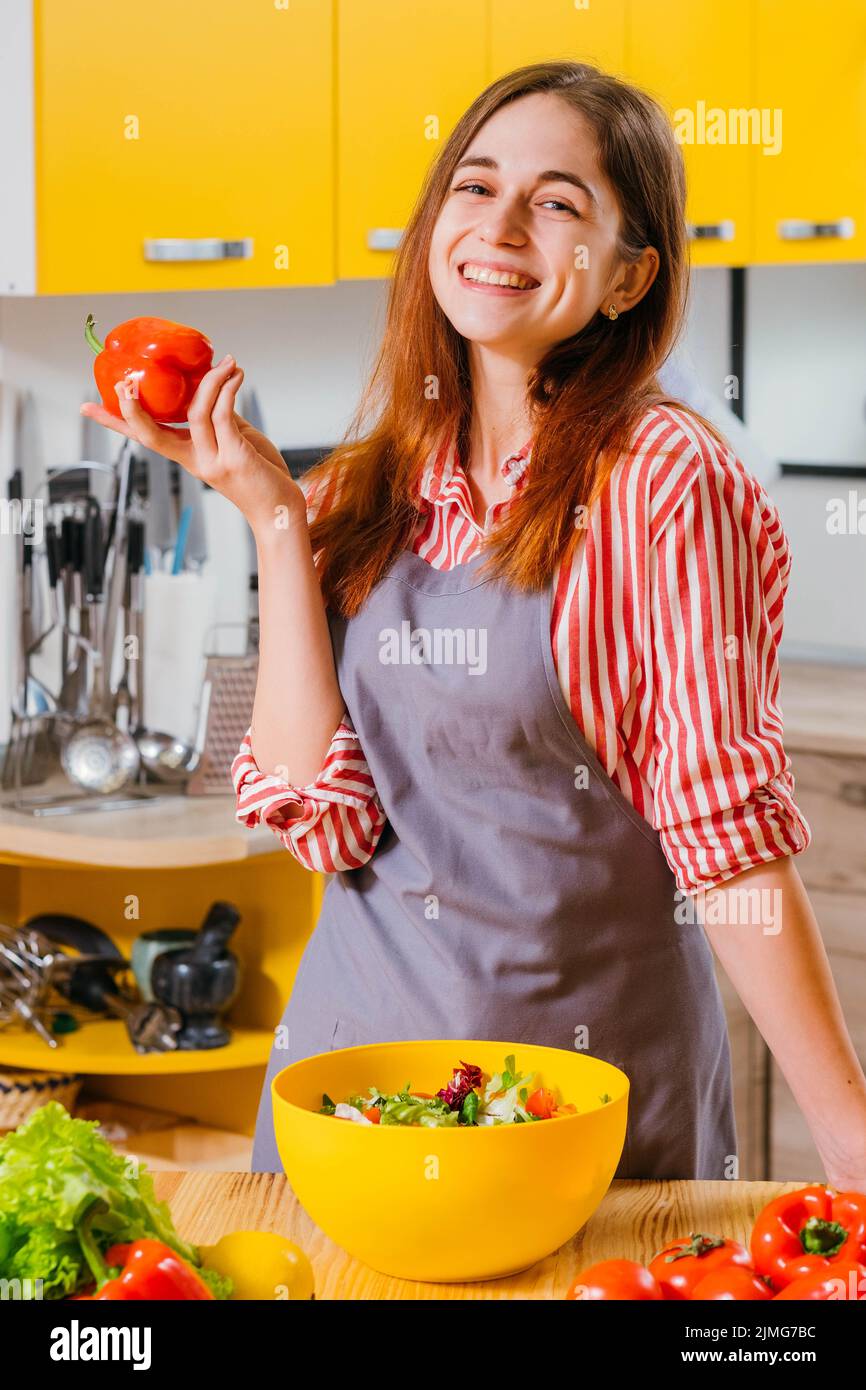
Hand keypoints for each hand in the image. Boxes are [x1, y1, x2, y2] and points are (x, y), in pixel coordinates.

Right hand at [80, 354, 305, 535]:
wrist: (279, 508)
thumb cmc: (258, 474)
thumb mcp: (234, 441)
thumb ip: (219, 418)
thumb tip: (215, 387)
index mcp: (186, 456)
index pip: (143, 437)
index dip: (115, 422)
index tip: (87, 408)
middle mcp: (193, 460)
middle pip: (150, 433)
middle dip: (133, 406)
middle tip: (125, 381)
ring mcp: (211, 460)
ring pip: (194, 412)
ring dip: (210, 380)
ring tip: (227, 362)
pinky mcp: (233, 457)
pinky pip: (222, 415)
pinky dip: (227, 390)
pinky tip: (235, 375)